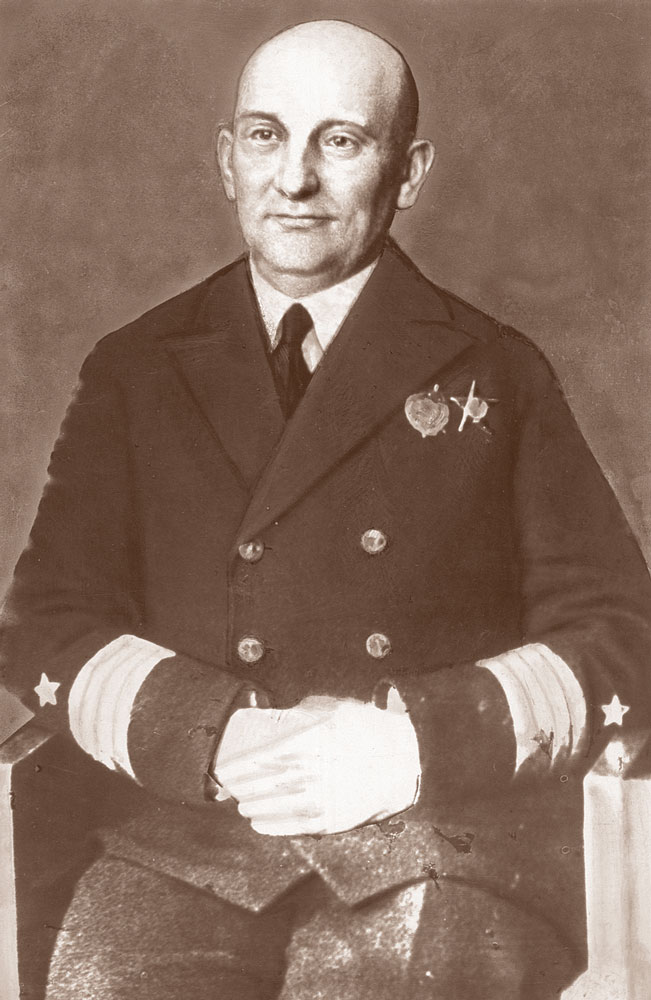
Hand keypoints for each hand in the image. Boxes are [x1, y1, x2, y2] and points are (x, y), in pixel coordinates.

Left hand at [213, 693, 420, 835]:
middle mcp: (310, 772)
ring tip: (242, 803)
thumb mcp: (329, 710)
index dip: (237, 765)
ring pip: (272, 807)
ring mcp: (320, 799)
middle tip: (230, 784)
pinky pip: (292, 826)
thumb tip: (271, 721)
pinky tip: (259, 822)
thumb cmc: (365, 729)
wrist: (404, 760)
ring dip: (253, 806)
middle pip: (261, 784)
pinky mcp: (331, 819)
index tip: (226, 766)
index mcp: (307, 742)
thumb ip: (297, 715)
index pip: (258, 759)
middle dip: (241, 786)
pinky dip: (271, 826)